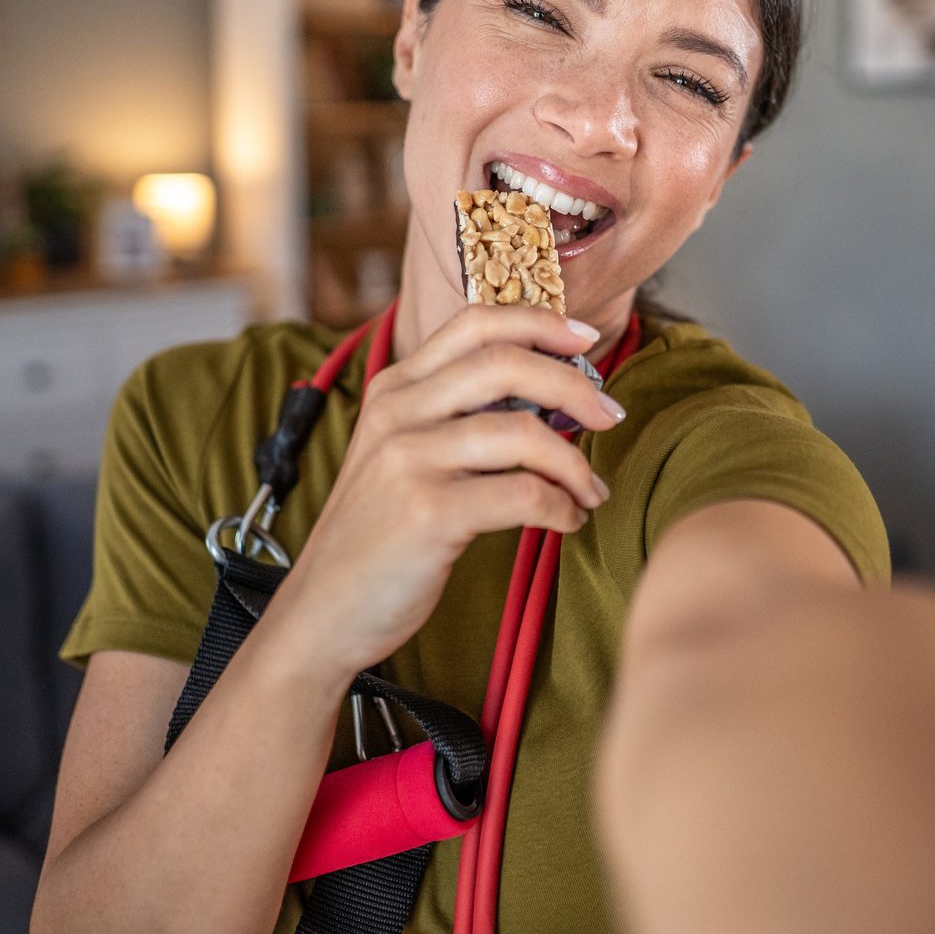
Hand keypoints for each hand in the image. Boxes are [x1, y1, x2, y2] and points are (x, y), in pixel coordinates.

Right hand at [265, 304, 623, 679]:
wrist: (322, 611)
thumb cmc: (378, 536)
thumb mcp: (399, 456)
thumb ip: (454, 416)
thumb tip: (550, 395)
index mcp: (394, 389)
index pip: (475, 323)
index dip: (540, 322)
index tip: (587, 341)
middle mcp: (397, 413)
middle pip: (505, 363)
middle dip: (575, 386)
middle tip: (611, 416)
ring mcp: (408, 461)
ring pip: (522, 431)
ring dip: (574, 463)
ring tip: (590, 491)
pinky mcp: (427, 514)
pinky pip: (523, 495)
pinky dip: (561, 508)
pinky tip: (567, 522)